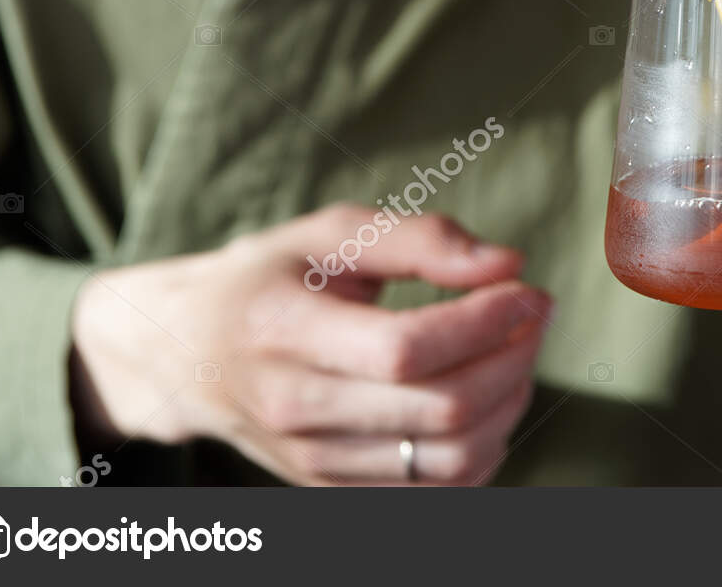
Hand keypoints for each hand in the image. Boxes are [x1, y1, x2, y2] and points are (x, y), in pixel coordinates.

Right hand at [70, 207, 549, 485]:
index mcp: (283, 331)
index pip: (407, 350)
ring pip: (449, 460)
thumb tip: (506, 262)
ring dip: (508, 404)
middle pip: (439, 410)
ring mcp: (312, 459)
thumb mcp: (331, 233)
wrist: (186, 353)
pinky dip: (485, 445)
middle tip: (535, 314)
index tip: (529, 289)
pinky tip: (489, 393)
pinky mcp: (333, 487)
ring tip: (517, 351)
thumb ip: (420, 240)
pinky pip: (437, 489)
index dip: (486, 322)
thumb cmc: (270, 278)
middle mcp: (293, 407)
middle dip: (512, 358)